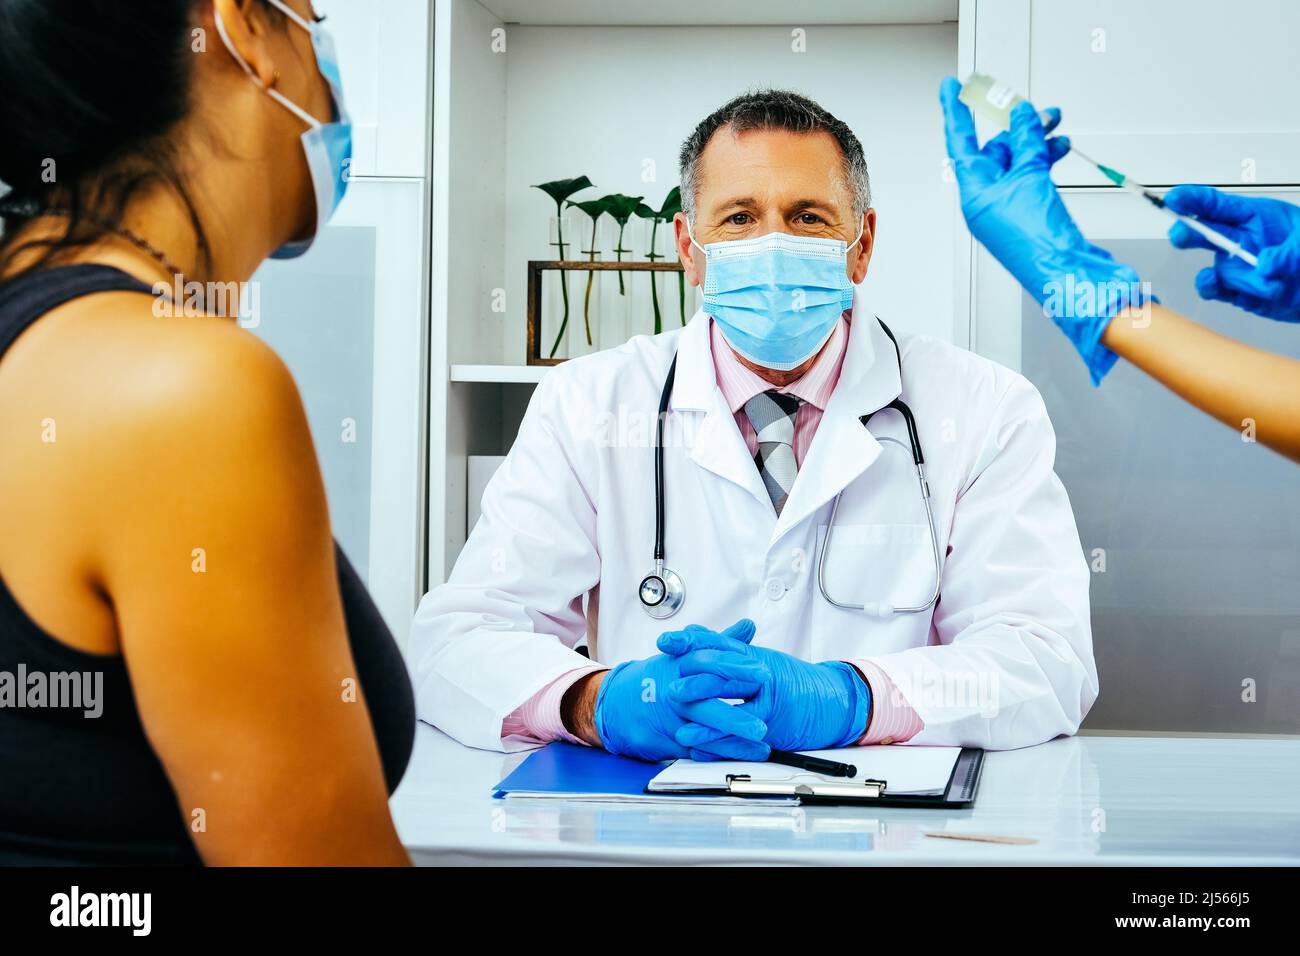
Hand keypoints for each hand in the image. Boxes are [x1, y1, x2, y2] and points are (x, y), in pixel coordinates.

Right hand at [593, 620, 769, 761]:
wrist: (618, 704)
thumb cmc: (660, 677)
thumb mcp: (685, 653)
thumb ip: (720, 641)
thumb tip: (748, 626)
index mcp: (680, 666)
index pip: (709, 662)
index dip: (737, 667)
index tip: (763, 672)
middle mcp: (675, 693)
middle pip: (705, 702)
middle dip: (735, 714)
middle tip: (762, 722)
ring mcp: (672, 720)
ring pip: (704, 732)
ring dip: (734, 739)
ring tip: (762, 742)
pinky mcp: (670, 742)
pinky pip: (699, 750)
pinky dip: (723, 753)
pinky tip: (747, 753)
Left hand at [660, 621, 870, 753]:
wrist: (833, 700)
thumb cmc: (792, 683)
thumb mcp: (758, 660)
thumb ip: (727, 648)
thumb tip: (694, 633)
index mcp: (752, 655)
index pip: (718, 642)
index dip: (690, 641)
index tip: (665, 641)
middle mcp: (758, 670)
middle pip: (722, 667)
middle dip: (692, 675)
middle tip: (669, 685)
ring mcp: (767, 696)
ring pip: (731, 698)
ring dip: (702, 709)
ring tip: (677, 716)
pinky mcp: (773, 721)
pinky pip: (742, 729)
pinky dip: (718, 739)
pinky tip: (700, 744)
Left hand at [939, 76, 1145, 384]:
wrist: (1071, 276)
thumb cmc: (1042, 243)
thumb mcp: (1031, 180)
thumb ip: (1026, 143)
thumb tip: (1022, 116)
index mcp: (975, 197)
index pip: (960, 146)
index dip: (956, 114)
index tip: (951, 88)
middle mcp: (988, 203)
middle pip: (995, 152)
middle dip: (1016, 127)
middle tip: (1033, 108)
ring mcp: (1011, 209)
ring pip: (1019, 162)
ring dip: (1036, 140)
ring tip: (1056, 123)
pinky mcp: (1033, 213)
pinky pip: (1034, 176)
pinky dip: (1046, 159)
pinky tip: (1061, 147)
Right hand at [1163, 186, 1299, 322]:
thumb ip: (1287, 255)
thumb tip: (1265, 266)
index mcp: (1254, 216)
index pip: (1218, 204)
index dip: (1193, 199)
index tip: (1174, 199)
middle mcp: (1239, 240)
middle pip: (1204, 232)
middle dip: (1188, 231)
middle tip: (1180, 233)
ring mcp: (1234, 265)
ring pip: (1219, 268)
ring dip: (1241, 278)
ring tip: (1270, 285)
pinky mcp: (1234, 290)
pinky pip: (1214, 289)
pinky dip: (1211, 288)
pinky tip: (1214, 283)